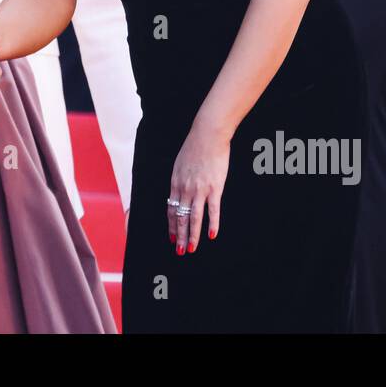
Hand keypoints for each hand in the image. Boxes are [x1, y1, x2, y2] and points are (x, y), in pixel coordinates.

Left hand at [168, 126, 230, 254]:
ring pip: (194, 218)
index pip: (170, 209)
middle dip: (179, 236)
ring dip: (192, 235)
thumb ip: (180, 179)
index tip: (171, 237)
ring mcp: (200, 189)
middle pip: (180, 217)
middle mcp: (185, 189)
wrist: (207, 135)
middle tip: (179, 251)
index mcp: (175, 183)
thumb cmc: (195, 146)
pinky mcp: (214, 188)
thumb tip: (179, 190)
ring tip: (191, 249)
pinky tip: (212, 235)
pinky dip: (212, 224)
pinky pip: (212, 210)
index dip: (171, 225)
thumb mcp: (180, 163)